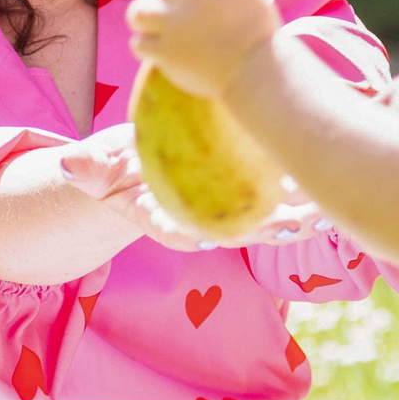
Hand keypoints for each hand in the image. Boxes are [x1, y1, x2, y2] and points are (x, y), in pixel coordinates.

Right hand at [60, 123, 321, 251]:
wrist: (136, 173)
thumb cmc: (112, 169)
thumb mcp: (92, 165)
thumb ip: (85, 166)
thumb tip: (66, 163)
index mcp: (164, 219)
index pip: (180, 230)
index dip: (196, 234)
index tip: (213, 236)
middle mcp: (200, 223)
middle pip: (235, 232)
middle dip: (266, 231)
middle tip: (293, 225)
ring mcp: (227, 212)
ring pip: (266, 221)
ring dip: (298, 218)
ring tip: (327, 210)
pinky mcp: (248, 197)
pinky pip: (280, 198)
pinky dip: (305, 193)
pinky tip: (331, 183)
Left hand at [124, 0, 280, 99]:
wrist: (257, 72)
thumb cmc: (255, 29)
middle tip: (176, 13)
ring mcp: (175, 24)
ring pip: (138, 12)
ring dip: (145, 18)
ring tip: (158, 28)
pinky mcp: (165, 52)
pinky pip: (138, 43)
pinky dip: (147, 46)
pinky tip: (162, 49)